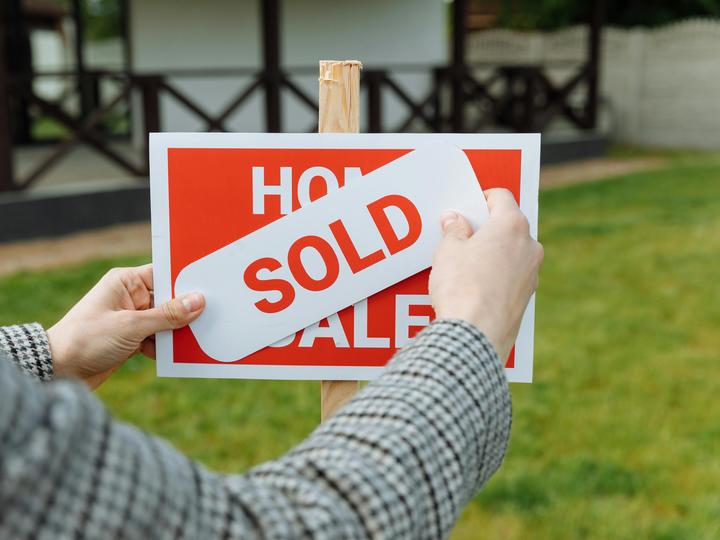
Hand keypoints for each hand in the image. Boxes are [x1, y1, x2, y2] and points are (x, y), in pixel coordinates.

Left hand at [47, 264, 203, 388]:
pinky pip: (158, 338)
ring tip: (194, 339)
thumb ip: (167, 315)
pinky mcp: (131, 339)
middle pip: (169, 299)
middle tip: (210, 316)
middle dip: (185, 311)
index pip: (164, 274)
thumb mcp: (131, 326)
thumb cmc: (86, 340)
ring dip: (176, 332)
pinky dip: (166, 346)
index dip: (186, 281)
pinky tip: (175, 355)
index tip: (210, 288)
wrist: (57, 372)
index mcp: (125, 282)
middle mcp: (129, 297)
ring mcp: (131, 318)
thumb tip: (198, 301)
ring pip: (166, 321)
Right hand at [429, 188, 543, 360]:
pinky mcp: (526, 298)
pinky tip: (474, 287)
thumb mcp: (448, 251)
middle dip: (486, 228)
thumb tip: (455, 220)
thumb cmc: (462, 287)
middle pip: (508, 225)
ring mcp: (531, 273)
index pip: (501, 197)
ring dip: (492, 253)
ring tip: (464, 265)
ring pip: (512, 253)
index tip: (466, 208)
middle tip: (461, 236)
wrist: (475, 334)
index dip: (480, 199)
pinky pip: (511, 276)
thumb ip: (454, 230)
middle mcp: (529, 246)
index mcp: (512, 225)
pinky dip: (497, 275)